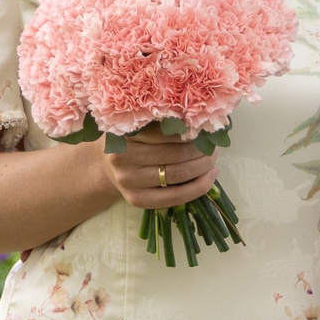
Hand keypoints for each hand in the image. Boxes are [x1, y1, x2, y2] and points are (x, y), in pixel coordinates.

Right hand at [94, 126, 218, 209]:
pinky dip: (199, 186)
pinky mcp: (137, 200)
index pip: (167, 130)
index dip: (192, 129)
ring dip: (204, 166)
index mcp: (125, 132)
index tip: (206, 125)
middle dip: (202, 148)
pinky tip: (211, 176)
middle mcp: (122, 158)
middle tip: (214, 143)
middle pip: (175, 154)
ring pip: (178, 174)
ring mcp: (128, 181)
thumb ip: (162, 120)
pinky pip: (176, 196)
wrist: (106, 165)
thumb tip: (202, 120)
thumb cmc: (132, 139)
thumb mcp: (140, 123)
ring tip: (213, 157)